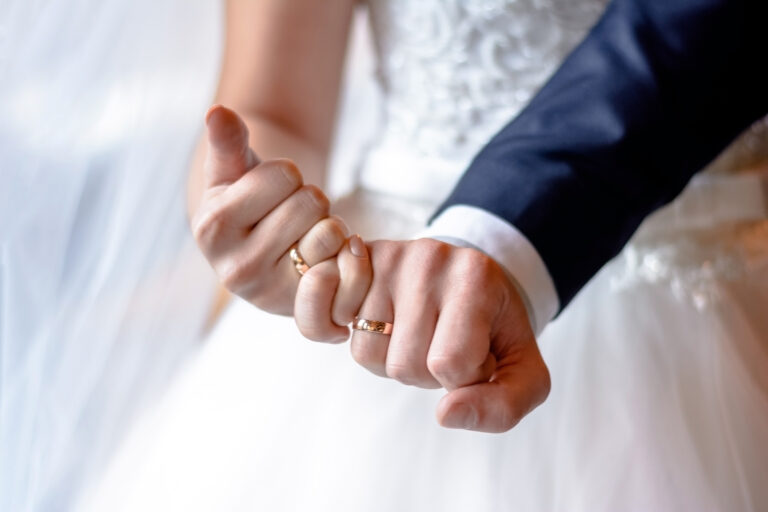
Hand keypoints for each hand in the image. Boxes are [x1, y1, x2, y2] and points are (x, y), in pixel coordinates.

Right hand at [192, 105, 349, 314]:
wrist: (262, 254)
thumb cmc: (247, 203)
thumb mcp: (232, 171)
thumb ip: (227, 141)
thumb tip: (217, 111)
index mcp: (211, 229)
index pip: (284, 175)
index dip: (287, 175)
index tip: (271, 193)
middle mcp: (237, 271)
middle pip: (311, 202)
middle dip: (310, 200)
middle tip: (292, 217)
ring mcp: (271, 297)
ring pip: (332, 233)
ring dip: (329, 226)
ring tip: (306, 236)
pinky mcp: (305, 313)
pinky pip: (346, 276)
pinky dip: (348, 258)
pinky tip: (330, 258)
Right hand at [336, 239, 549, 432]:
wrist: (472, 281)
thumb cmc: (495, 332)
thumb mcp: (524, 374)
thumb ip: (501, 407)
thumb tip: (445, 415)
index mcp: (476, 280)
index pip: (450, 365)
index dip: (464, 378)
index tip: (478, 354)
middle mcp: (429, 258)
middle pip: (405, 365)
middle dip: (426, 372)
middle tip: (444, 343)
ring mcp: (388, 256)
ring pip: (367, 354)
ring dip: (391, 359)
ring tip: (416, 332)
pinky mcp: (355, 263)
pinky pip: (322, 318)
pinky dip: (340, 332)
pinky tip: (363, 323)